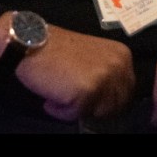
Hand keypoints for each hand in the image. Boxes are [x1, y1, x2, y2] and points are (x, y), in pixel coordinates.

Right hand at [0, 20, 135, 121]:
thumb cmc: (56, 49)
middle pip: (114, 106)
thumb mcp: (93, 56)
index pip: (126, 93)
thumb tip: (112, 99)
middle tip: (70, 90)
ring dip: (76, 107)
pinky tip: (52, 92)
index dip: (104, 98)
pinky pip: (75, 115)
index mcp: (122, 55)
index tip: (85, 90)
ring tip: (61, 88)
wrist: (30, 41)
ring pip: (97, 113)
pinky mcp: (87, 91)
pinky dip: (60, 109)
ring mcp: (104, 78)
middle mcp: (119, 66)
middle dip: (92, 105)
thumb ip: (107, 73)